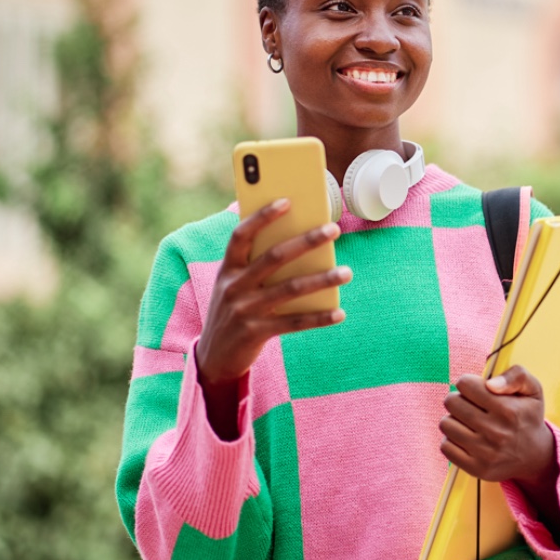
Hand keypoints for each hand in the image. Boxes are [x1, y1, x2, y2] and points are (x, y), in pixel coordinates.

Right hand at [197, 198, 351, 386]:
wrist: (213, 358)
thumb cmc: (233, 310)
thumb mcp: (235, 285)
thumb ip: (256, 265)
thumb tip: (299, 241)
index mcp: (227, 269)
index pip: (241, 235)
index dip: (262, 216)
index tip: (287, 201)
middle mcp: (234, 286)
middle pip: (274, 257)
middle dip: (306, 241)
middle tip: (334, 229)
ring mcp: (244, 310)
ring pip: (290, 289)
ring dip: (322, 279)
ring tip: (346, 272)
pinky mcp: (256, 332)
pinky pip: (294, 323)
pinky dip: (319, 318)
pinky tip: (339, 312)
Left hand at [439, 366, 557, 487]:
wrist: (535, 456)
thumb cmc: (528, 417)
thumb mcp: (533, 389)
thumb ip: (517, 375)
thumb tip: (490, 384)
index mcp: (509, 410)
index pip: (465, 384)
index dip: (468, 383)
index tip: (476, 389)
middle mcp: (497, 432)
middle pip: (452, 402)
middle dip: (458, 399)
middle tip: (470, 405)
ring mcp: (485, 453)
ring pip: (446, 424)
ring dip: (454, 419)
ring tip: (467, 421)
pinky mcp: (476, 469)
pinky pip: (446, 447)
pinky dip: (452, 440)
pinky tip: (466, 437)